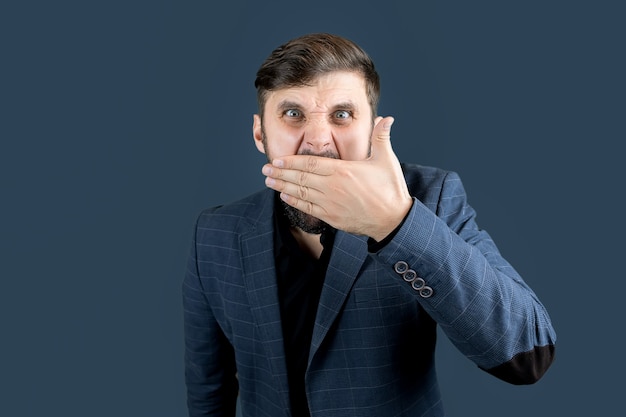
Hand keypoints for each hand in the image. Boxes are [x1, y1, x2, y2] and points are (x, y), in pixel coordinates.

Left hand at [262, 116, 412, 240]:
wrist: (393, 220)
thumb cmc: (390, 189)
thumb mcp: (386, 160)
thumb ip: (381, 137)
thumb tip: (387, 118)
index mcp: (342, 170)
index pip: (309, 163)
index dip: (290, 161)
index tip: (276, 160)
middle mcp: (331, 187)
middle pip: (299, 178)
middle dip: (279, 173)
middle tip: (265, 169)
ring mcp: (329, 203)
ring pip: (299, 193)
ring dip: (282, 187)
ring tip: (269, 182)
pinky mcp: (331, 217)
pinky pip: (307, 208)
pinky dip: (294, 202)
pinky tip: (284, 197)